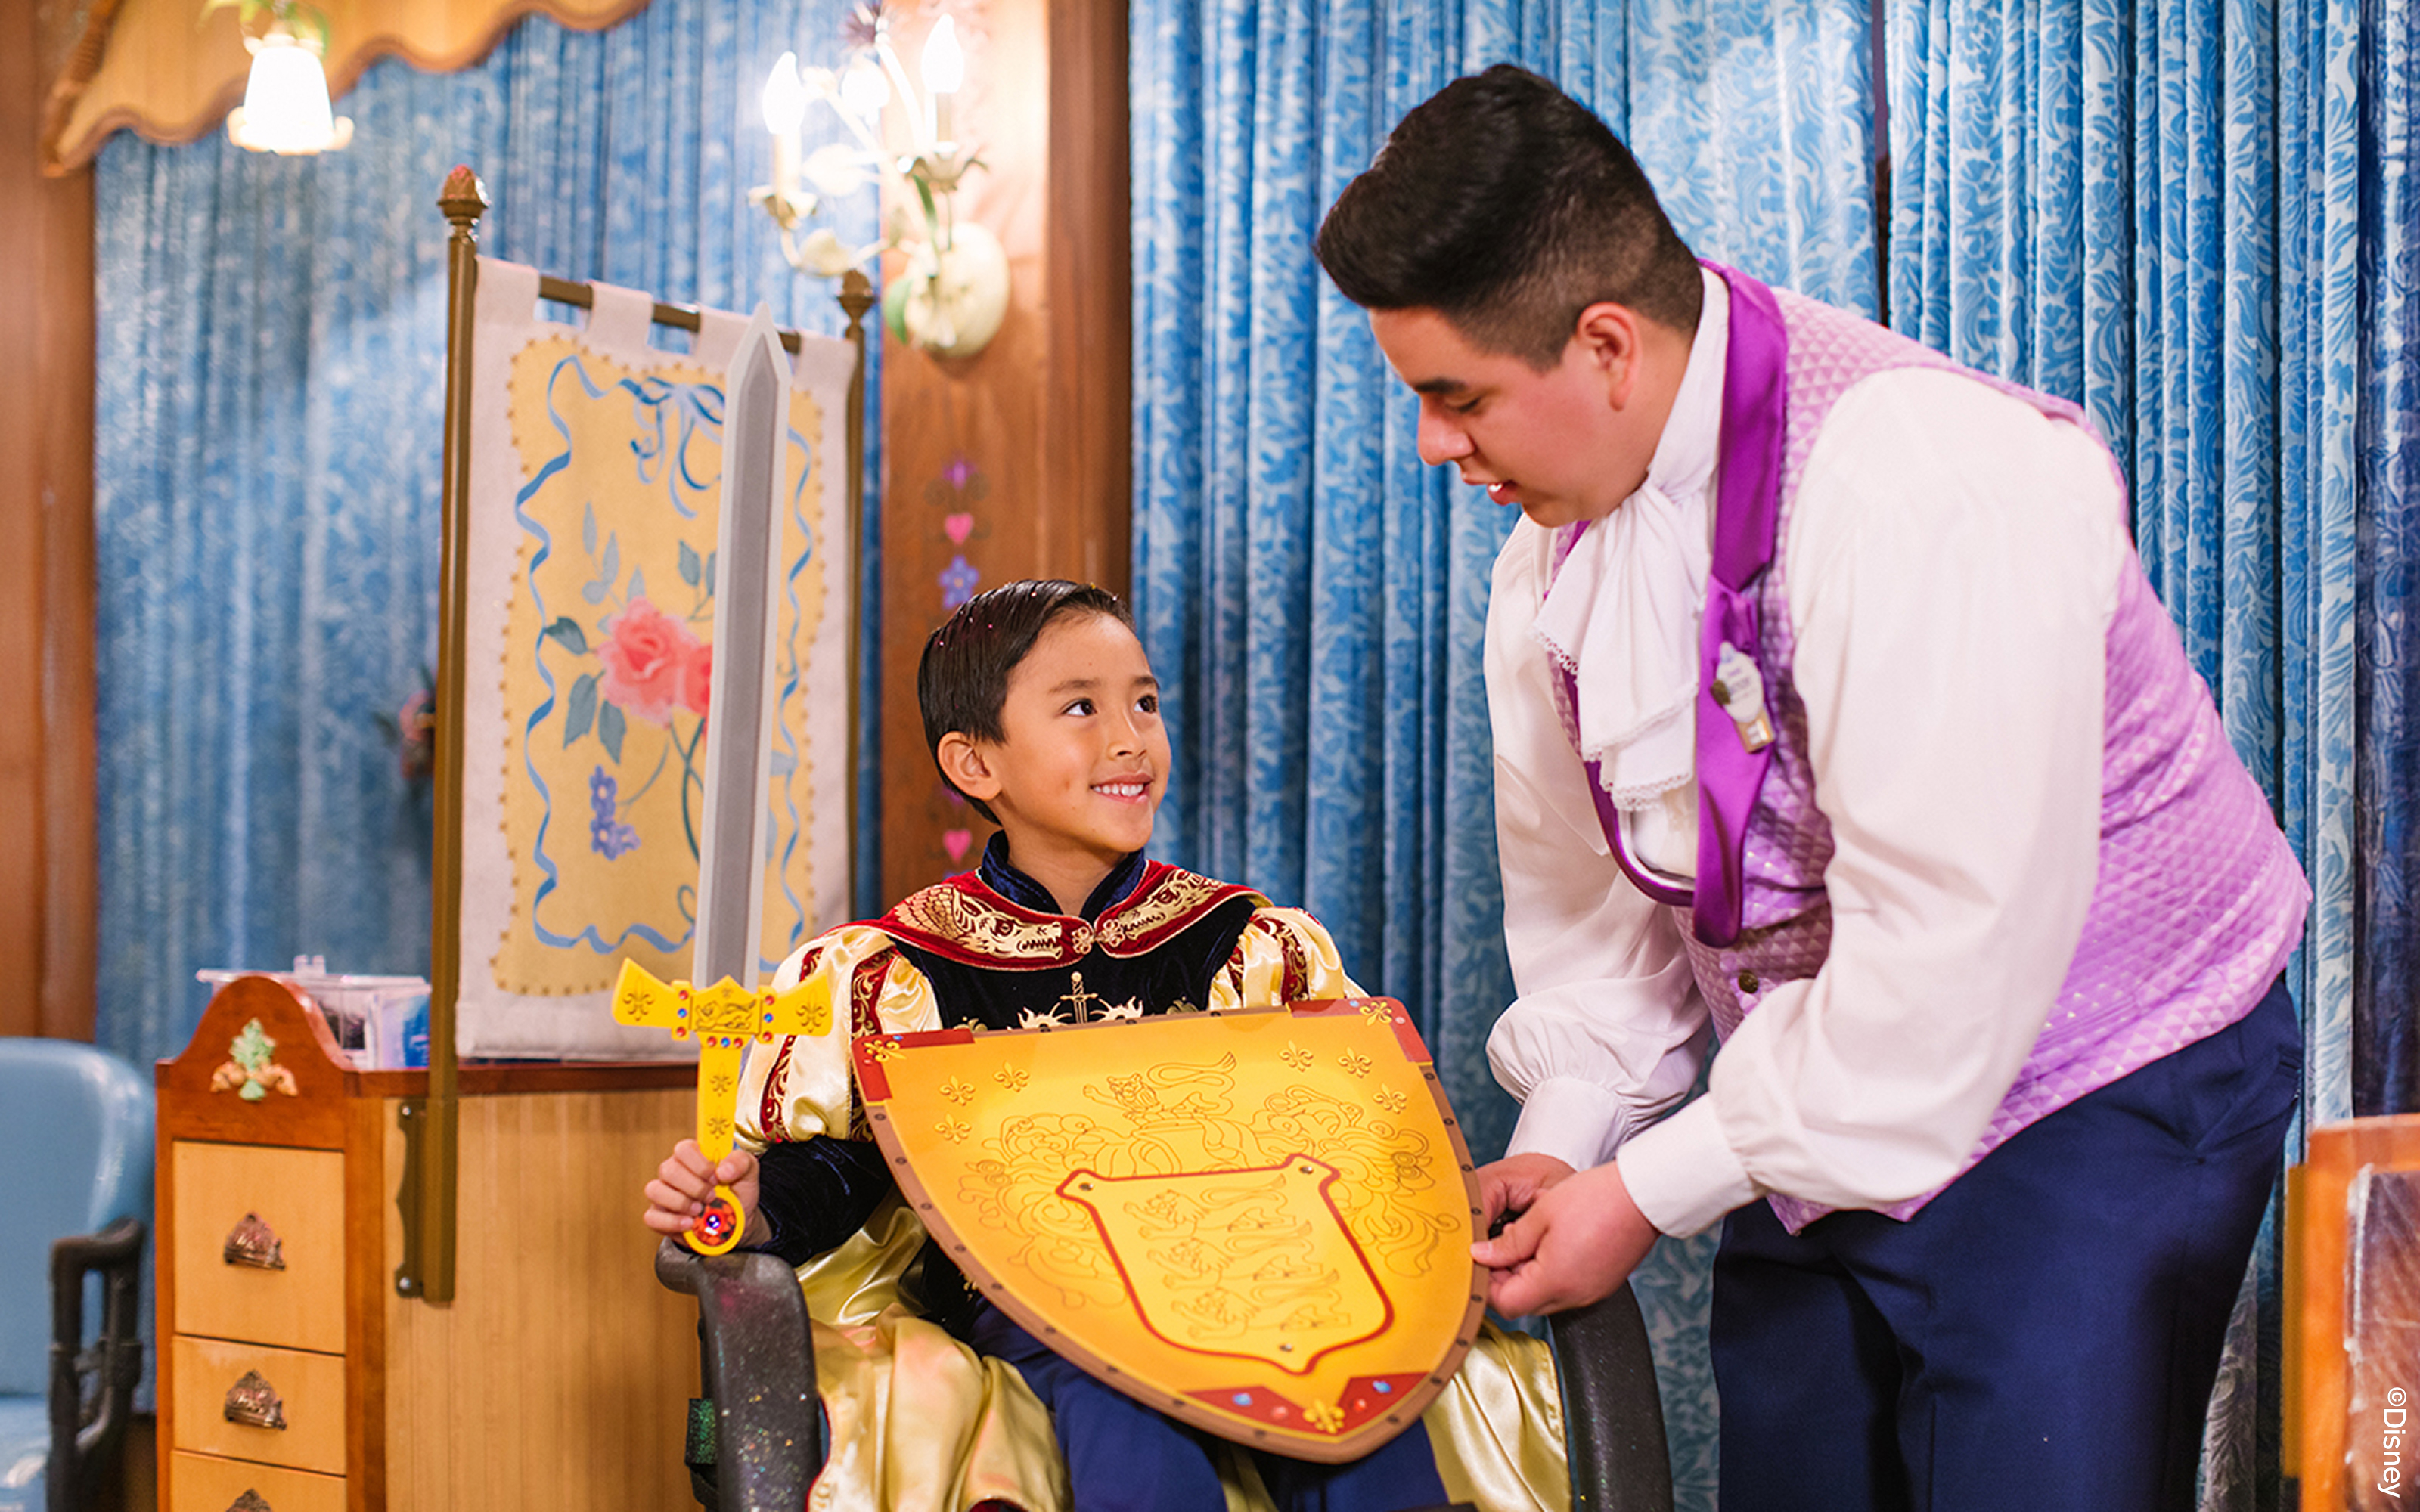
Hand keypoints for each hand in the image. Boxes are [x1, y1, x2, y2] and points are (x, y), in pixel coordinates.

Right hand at [642, 1139, 762, 1244]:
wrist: (737, 1223)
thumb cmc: (738, 1191)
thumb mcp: (748, 1172)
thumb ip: (740, 1162)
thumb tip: (723, 1170)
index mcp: (694, 1156)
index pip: (683, 1148)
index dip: (699, 1164)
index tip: (716, 1177)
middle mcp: (674, 1171)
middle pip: (668, 1169)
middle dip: (694, 1187)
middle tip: (711, 1196)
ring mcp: (664, 1193)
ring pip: (655, 1190)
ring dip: (681, 1203)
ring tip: (700, 1210)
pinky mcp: (659, 1216)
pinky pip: (652, 1217)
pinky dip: (672, 1222)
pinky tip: (689, 1223)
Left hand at [1470, 1159, 1660, 1316]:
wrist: (1644, 1195)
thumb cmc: (1598, 1199)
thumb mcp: (1542, 1214)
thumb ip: (1508, 1241)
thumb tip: (1482, 1255)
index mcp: (1554, 1281)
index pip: (1506, 1303)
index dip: (1487, 1284)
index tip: (1482, 1259)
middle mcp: (1574, 1295)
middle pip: (1524, 1303)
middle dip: (1506, 1279)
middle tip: (1501, 1246)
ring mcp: (1591, 1292)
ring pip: (1545, 1297)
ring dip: (1528, 1276)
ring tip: (1529, 1239)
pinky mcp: (1601, 1285)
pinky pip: (1566, 1289)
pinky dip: (1551, 1274)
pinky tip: (1551, 1245)